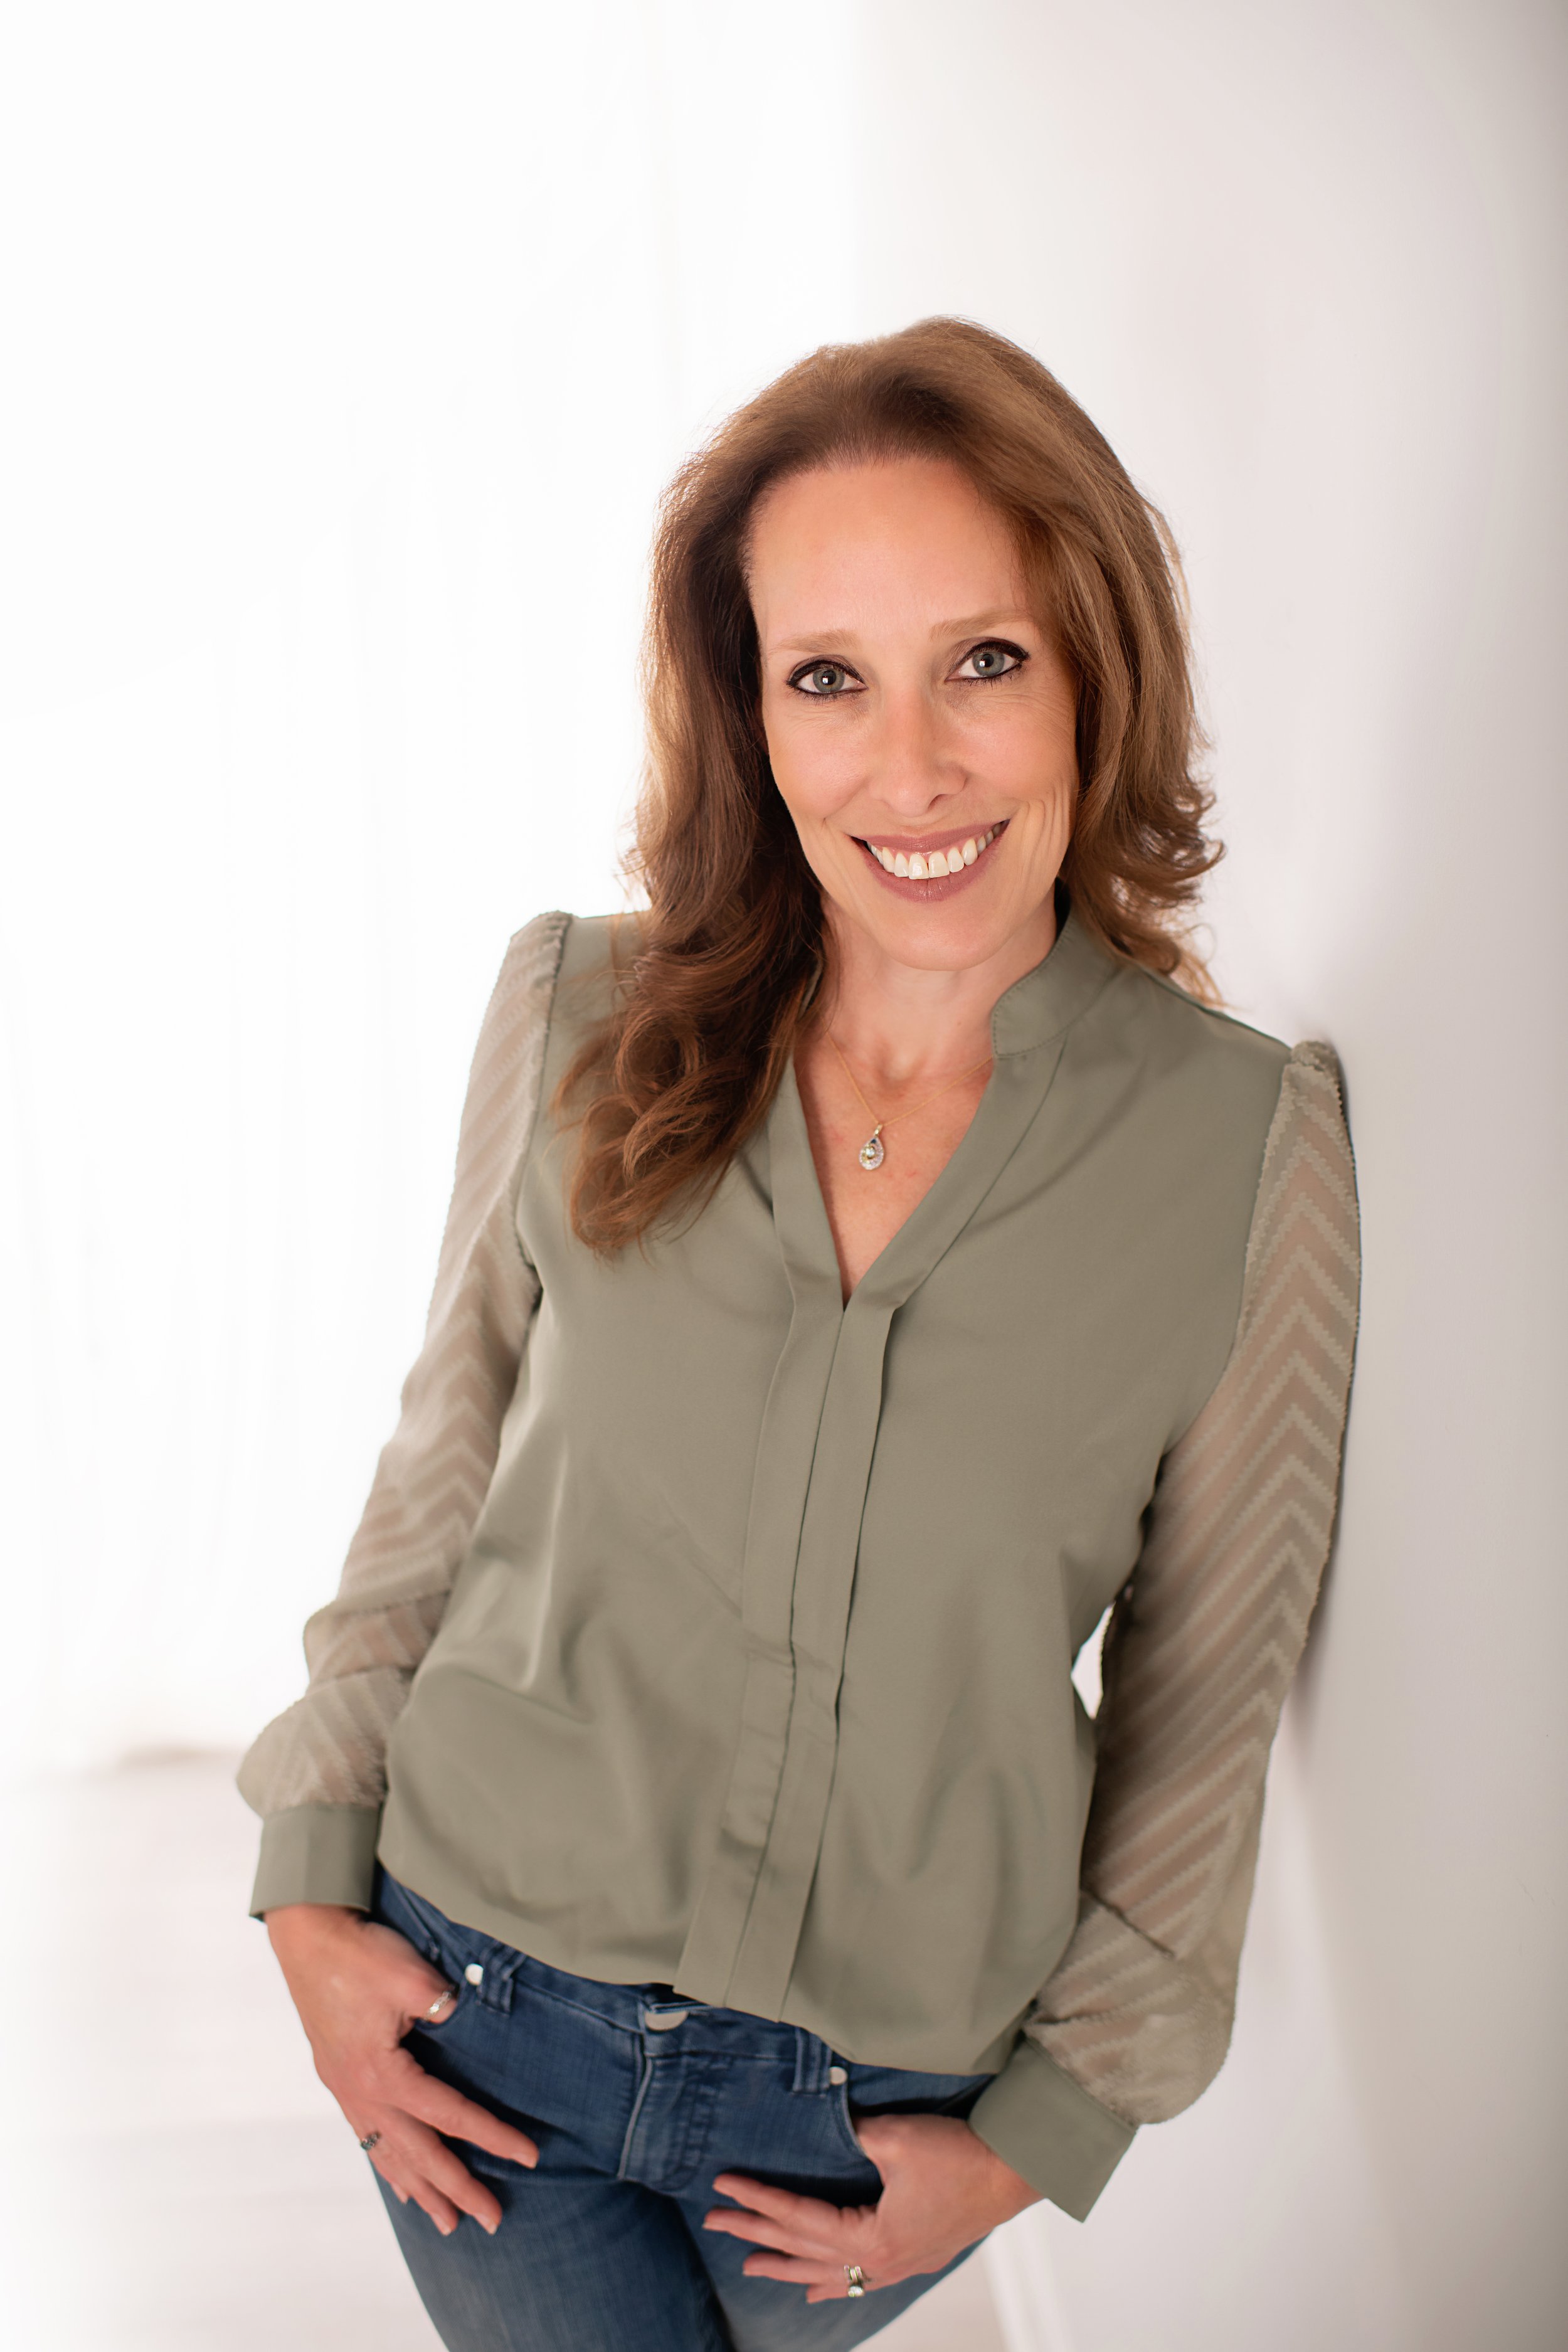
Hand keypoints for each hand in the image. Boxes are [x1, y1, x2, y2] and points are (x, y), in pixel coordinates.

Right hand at [265, 1901, 538, 2236]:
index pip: (450, 2116)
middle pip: (418, 2153)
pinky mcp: (339, 2079)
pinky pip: (367, 2138)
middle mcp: (362, 2093)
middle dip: (457, 2189)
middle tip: (492, 2220)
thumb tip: (464, 2027)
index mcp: (383, 2074)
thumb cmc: (359, 1954)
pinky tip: (398, 2185)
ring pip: (389, 2154)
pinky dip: (388, 2166)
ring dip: (420, 2191)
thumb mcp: (410, 1976)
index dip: (492, 2137)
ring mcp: (347, 2090)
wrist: (307, 1936)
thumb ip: (443, 2008)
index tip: (528, 2157)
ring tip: (447, 2222)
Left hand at [702, 2111, 1039, 2301]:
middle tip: (716, 2223)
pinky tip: (816, 2295)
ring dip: (787, 2268)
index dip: (758, 2200)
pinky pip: (858, 2282)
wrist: (1012, 2174)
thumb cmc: (959, 2156)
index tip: (723, 2186)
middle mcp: (878, 2262)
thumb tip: (826, 2121)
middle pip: (803, 2251)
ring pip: (828, 2274)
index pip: (798, 2218)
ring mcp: (896, 2266)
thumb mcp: (898, 2138)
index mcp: (870, 2237)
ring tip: (751, 2266)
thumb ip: (854, 2133)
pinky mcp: (911, 2258)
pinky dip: (831, 2286)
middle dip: (756, 2236)